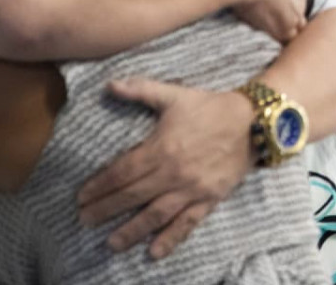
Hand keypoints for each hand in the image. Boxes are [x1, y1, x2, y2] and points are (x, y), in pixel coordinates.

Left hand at [77, 78, 254, 259]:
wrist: (254, 121)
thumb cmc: (211, 107)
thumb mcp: (175, 95)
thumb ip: (141, 90)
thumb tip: (109, 83)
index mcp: (161, 148)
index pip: (122, 172)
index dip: (99, 185)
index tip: (81, 197)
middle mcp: (173, 173)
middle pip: (132, 196)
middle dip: (105, 209)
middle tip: (84, 220)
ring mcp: (191, 189)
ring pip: (155, 214)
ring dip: (131, 230)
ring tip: (111, 244)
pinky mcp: (209, 199)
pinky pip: (187, 223)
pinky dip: (171, 239)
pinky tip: (154, 252)